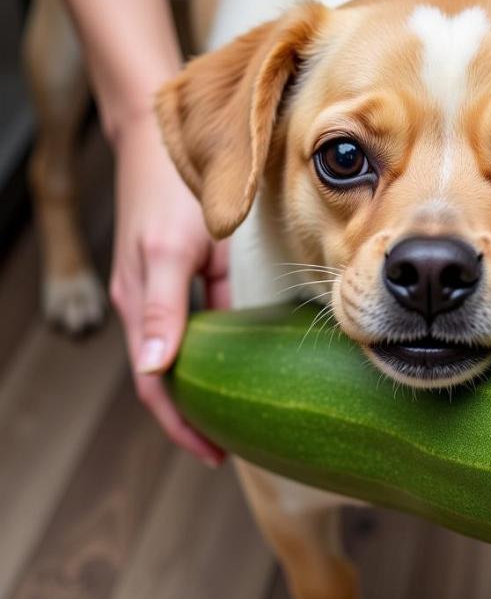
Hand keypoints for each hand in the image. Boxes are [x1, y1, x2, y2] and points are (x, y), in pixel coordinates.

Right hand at [109, 113, 227, 464]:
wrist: (159, 141)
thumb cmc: (168, 193)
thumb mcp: (170, 251)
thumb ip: (164, 308)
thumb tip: (155, 368)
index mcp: (141, 309)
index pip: (157, 388)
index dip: (182, 427)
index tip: (216, 457)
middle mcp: (150, 308)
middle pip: (169, 380)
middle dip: (196, 418)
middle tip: (236, 447)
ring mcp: (164, 293)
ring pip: (184, 357)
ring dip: (205, 390)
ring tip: (240, 416)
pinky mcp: (181, 277)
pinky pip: (197, 327)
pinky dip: (215, 354)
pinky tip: (242, 360)